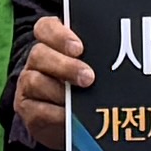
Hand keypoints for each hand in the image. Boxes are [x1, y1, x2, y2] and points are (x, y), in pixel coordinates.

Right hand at [9, 11, 95, 144]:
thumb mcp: (96, 67)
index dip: (59, 35)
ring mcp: (28, 84)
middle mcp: (37, 60)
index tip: (79, 48)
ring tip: (80, 102)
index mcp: (52, 42)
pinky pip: (35, 110)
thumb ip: (101, 58)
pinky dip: (55, 114)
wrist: (76, 122)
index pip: (45, 28)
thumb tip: (124, 58)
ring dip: (59, 91)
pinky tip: (70, 118)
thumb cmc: (91, 85)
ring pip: (33, 81)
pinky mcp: (27, 109)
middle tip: (88, 77)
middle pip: (39, 54)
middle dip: (65, 66)